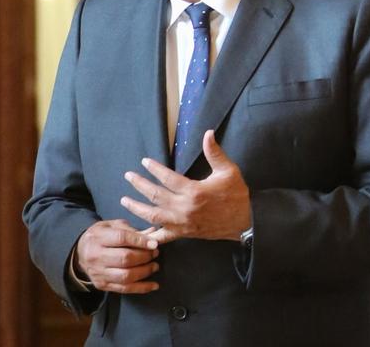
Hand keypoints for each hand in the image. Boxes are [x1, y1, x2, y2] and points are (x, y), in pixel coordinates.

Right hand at [74, 219, 159, 293]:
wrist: (79, 253)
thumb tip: (152, 233)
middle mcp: (96, 256)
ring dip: (145, 272)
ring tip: (154, 266)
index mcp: (97, 237)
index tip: (154, 244)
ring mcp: (98, 272)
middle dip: (144, 256)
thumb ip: (130, 230)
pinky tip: (153, 285)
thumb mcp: (110, 226)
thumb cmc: (99, 237)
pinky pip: (125, 289)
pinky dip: (142, 288)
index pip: (121, 238)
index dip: (140, 241)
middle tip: (154, 254)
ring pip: (126, 275)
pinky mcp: (102, 285)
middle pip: (125, 258)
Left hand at [120, 130, 251, 244]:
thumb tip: (208, 133)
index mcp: (194, 191)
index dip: (154, 169)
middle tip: (128, 176)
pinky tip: (138, 232)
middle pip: (155, 196)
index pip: (167, 178)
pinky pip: (164, 236)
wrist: (245, 222)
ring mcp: (183, 223)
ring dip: (137, 208)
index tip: (144, 162)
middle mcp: (185, 208)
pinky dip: (150, 235)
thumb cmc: (236, 195)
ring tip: (124, 200)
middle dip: (139, 185)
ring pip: (153, 216)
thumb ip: (215, 153)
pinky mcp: (184, 233)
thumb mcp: (228, 171)